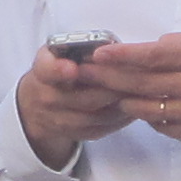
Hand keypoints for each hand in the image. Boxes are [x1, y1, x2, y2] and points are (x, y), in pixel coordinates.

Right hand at [15, 48, 133, 168]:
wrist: (37, 106)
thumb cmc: (56, 70)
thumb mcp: (57, 52)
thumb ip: (77, 47)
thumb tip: (112, 47)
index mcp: (43, 71)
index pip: (48, 70)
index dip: (59, 70)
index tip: (72, 68)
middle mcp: (48, 98)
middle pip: (84, 97)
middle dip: (113, 87)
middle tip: (138, 77)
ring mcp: (61, 120)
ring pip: (99, 115)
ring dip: (122, 103)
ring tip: (143, 91)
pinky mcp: (78, 133)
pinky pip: (104, 127)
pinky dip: (123, 117)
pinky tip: (136, 105)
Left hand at [84, 34, 180, 145]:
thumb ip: (178, 45)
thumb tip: (145, 51)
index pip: (150, 56)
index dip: (120, 56)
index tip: (98, 54)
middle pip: (140, 83)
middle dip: (108, 78)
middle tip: (84, 74)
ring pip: (145, 108)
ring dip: (121, 99)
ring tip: (102, 92)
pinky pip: (160, 125)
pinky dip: (146, 116)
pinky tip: (136, 107)